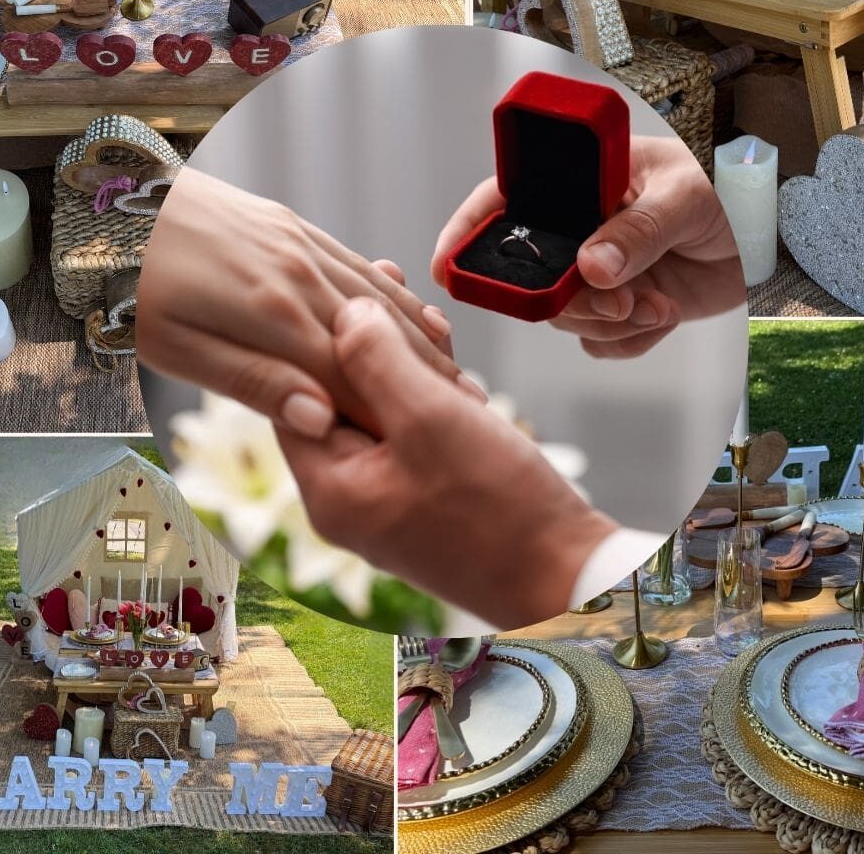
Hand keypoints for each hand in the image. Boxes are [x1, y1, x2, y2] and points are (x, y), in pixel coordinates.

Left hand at [138, 167, 473, 438]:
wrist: (113, 199)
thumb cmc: (133, 282)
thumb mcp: (176, 347)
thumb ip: (253, 381)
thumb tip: (319, 417)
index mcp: (270, 313)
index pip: (347, 378)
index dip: (388, 417)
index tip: (426, 449)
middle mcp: (296, 273)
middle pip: (374, 339)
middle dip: (421, 380)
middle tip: (465, 417)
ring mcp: (298, 243)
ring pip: (377, 298)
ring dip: (419, 338)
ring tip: (454, 373)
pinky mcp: (292, 225)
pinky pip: (357, 264)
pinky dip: (393, 295)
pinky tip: (415, 312)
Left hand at [276, 296, 619, 628]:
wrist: (569, 579)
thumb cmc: (500, 509)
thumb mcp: (431, 418)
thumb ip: (378, 359)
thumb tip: (344, 312)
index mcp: (331, 488)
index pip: (294, 395)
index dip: (314, 334)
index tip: (340, 284)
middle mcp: (351, 497)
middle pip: (339, 397)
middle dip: (369, 341)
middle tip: (392, 284)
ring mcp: (390, 499)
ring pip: (382, 410)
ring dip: (408, 364)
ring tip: (431, 320)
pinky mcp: (428, 496)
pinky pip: (414, 433)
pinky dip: (432, 396)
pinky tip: (453, 366)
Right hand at [431, 134, 744, 356]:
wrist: (764, 242)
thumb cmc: (724, 194)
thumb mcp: (686, 198)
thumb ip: (639, 230)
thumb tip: (592, 267)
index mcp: (580, 184)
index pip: (506, 200)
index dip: (469, 231)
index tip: (449, 266)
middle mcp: (578, 230)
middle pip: (532, 278)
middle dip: (572, 300)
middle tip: (619, 298)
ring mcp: (594, 272)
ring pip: (566, 316)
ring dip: (613, 320)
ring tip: (657, 301)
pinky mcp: (617, 308)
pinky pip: (599, 341)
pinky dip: (631, 339)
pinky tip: (661, 312)